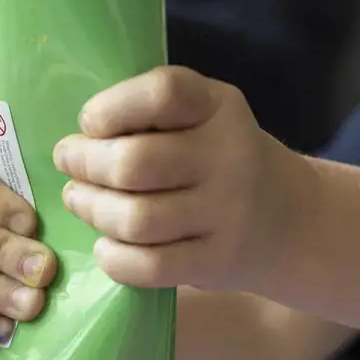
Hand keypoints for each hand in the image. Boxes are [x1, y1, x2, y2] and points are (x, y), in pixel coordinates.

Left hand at [54, 65, 317, 290]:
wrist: (290, 219)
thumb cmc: (216, 159)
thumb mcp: (199, 117)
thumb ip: (147, 116)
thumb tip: (77, 142)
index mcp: (217, 105)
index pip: (162, 93)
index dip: (110, 108)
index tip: (90, 123)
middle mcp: (229, 155)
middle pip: (134, 163)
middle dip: (84, 164)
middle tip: (69, 164)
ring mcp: (227, 211)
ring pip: (135, 219)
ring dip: (91, 209)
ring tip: (80, 200)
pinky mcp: (218, 260)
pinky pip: (149, 266)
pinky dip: (113, 258)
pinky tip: (106, 245)